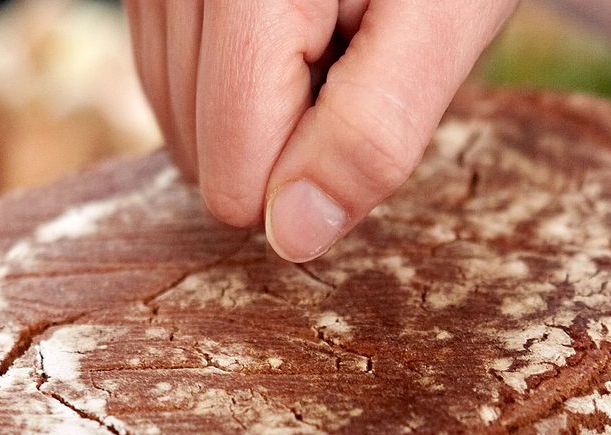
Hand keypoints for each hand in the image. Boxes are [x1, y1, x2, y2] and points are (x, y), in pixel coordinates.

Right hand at [124, 0, 517, 261]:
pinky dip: (222, 73)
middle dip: (282, 126)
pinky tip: (280, 22)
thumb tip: (293, 236)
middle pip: (198, 152)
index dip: (310, 163)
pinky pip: (165, 75)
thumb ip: (371, 132)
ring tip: (323, 23)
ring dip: (252, 103)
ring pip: (175, 120)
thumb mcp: (445, 22)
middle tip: (350, 43)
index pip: (231, 176)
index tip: (363, 85)